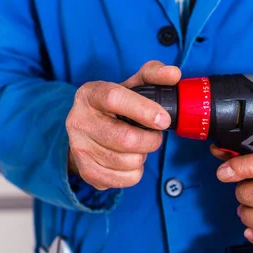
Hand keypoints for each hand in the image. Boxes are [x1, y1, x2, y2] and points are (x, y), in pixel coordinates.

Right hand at [66, 61, 180, 189]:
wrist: (85, 132)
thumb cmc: (113, 108)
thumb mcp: (129, 87)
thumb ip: (153, 75)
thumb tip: (174, 74)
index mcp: (90, 94)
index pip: (115, 98)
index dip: (143, 110)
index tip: (164, 120)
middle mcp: (79, 121)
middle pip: (125, 139)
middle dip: (150, 140)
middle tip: (154, 135)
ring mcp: (80, 148)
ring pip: (128, 162)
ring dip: (142, 156)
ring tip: (136, 147)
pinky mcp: (86, 171)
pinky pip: (125, 179)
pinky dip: (135, 172)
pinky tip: (128, 160)